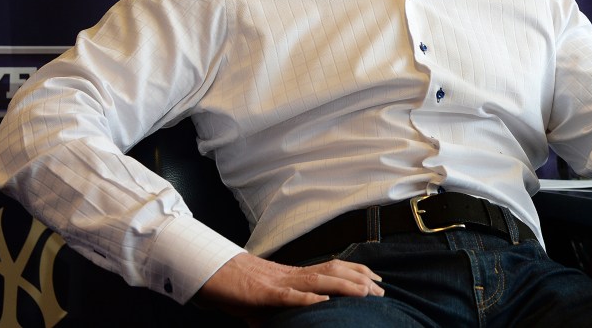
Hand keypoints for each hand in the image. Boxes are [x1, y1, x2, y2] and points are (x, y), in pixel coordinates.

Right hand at [194, 252, 383, 319]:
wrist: (209, 274)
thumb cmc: (235, 288)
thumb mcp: (260, 305)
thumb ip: (274, 313)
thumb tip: (278, 325)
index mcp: (293, 277)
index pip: (331, 270)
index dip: (356, 272)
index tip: (376, 280)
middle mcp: (291, 275)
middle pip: (333, 272)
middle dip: (359, 280)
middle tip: (381, 290)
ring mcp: (279, 283)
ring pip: (318, 280)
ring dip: (344, 286)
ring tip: (365, 292)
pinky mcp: (264, 294)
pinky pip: (289, 296)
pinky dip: (307, 299)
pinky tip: (323, 302)